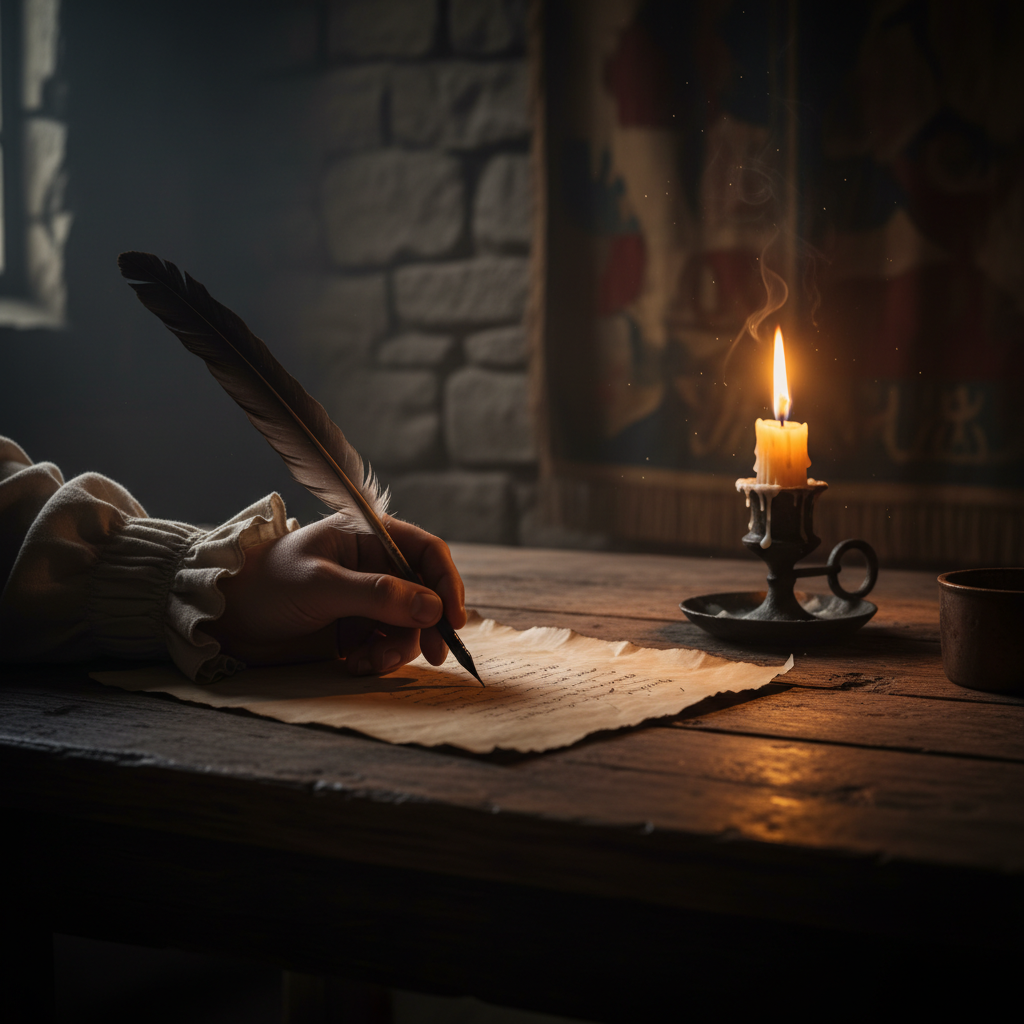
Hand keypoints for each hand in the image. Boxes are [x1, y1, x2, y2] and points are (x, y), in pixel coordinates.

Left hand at [206, 516, 466, 674]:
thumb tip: (432, 608)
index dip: (445, 583)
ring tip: (370, 662)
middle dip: (427, 624)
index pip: (426, 552)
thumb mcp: (321, 586)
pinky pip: (386, 643)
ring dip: (397, 646)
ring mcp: (366, 597)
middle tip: (434, 656)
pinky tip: (354, 663)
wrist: (224, 618)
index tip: (453, 620)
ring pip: (407, 624)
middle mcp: (374, 564)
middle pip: (424, 593)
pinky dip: (378, 657)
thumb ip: (377, 596)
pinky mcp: (355, 627)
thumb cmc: (266, 585)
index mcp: (369, 536)